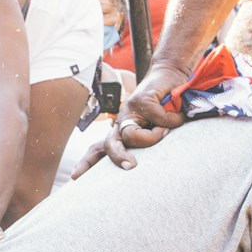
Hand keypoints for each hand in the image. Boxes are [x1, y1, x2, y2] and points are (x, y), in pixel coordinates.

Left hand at [75, 66, 189, 170]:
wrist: (170, 75)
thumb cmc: (164, 105)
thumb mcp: (156, 127)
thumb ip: (148, 139)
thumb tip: (144, 163)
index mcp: (121, 129)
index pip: (99, 148)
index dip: (87, 162)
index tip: (75, 176)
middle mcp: (121, 120)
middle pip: (110, 145)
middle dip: (119, 157)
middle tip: (131, 167)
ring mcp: (129, 109)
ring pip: (131, 135)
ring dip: (153, 137)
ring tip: (166, 132)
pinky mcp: (142, 100)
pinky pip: (158, 119)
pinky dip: (171, 120)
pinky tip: (176, 116)